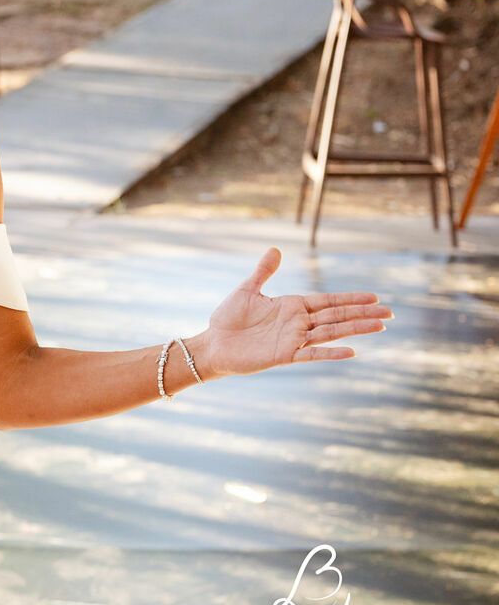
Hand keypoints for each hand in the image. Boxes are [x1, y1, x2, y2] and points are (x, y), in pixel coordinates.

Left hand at [198, 249, 390, 378]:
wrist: (213, 344)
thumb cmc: (229, 318)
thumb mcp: (247, 290)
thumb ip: (264, 271)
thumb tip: (276, 249)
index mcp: (292, 306)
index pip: (328, 301)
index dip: (350, 299)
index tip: (374, 297)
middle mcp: (298, 323)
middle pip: (336, 316)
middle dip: (362, 313)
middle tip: (390, 312)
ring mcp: (293, 339)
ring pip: (330, 333)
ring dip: (354, 330)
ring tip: (380, 326)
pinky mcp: (284, 355)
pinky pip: (311, 354)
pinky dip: (330, 353)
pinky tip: (352, 352)